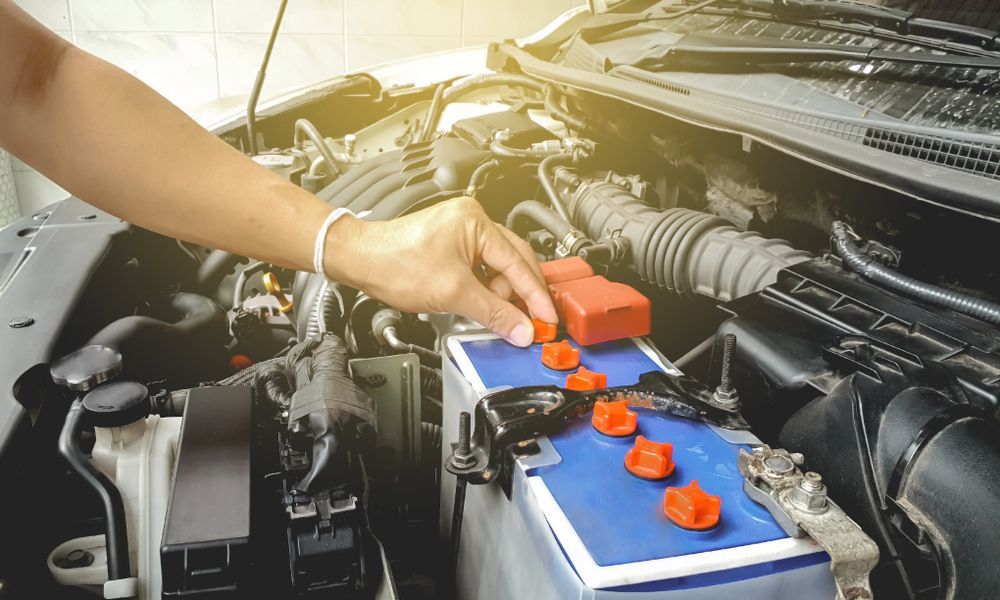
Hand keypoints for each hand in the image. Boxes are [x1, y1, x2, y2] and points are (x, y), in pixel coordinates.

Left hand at [324, 197, 557, 345]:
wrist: (360, 260)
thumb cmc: (395, 263)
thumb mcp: (453, 293)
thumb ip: (493, 313)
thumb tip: (520, 329)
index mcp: (476, 222)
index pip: (518, 263)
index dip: (535, 295)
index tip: (547, 318)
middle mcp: (472, 220)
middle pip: (513, 261)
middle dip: (521, 294)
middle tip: (533, 321)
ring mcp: (461, 231)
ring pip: (496, 266)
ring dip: (500, 293)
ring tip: (497, 314)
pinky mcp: (451, 243)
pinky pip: (480, 267)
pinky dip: (484, 288)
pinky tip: (482, 303)